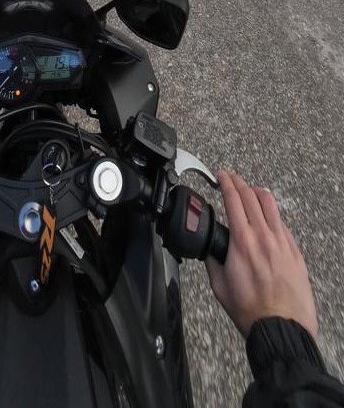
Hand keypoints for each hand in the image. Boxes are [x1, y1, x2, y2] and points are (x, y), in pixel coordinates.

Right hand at [206, 171, 317, 339]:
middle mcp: (263, 236)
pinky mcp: (294, 250)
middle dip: (238, 182)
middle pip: (251, 195)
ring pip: (270, 203)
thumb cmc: (250, 311)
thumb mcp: (219, 286)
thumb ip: (211, 260)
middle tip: (230, 179)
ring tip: (248, 191)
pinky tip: (265, 217)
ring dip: (256, 192)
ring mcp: (282, 241)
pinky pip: (282, 222)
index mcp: (242, 242)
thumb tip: (208, 248)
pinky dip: (270, 213)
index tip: (221, 176)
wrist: (281, 327)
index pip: (233, 199)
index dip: (225, 182)